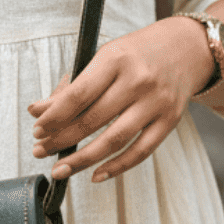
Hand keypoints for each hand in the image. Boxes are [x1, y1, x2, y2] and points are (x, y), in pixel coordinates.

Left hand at [27, 17, 214, 182]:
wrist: (186, 48)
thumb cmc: (136, 54)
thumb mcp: (103, 58)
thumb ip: (72, 86)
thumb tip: (38, 111)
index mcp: (116, 59)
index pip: (78, 94)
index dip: (54, 116)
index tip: (37, 130)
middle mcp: (138, 80)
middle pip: (93, 120)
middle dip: (61, 139)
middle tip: (39, 151)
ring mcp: (156, 102)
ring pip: (114, 140)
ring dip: (82, 159)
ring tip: (59, 169)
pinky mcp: (170, 120)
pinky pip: (140, 151)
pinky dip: (116, 167)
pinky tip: (95, 175)